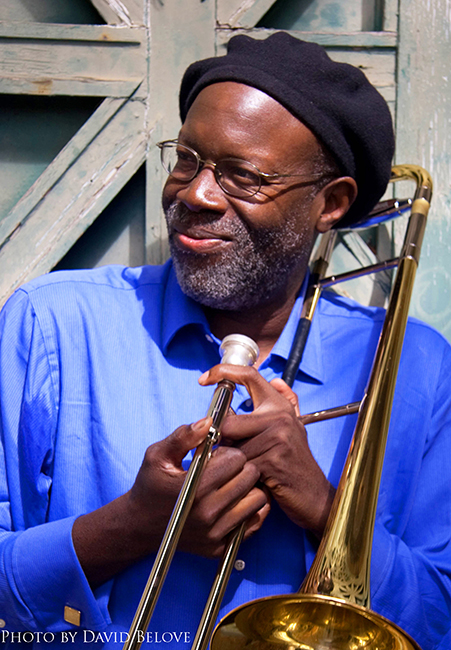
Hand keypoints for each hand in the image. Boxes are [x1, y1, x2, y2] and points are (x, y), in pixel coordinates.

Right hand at [73, 416, 269, 587]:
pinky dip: (249, 510)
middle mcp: (208, 513)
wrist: (139, 525)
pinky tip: (233, 502)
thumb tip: (209, 422)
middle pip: (251, 477)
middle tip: (224, 469)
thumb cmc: (150, 485)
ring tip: (230, 485)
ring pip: (258, 500)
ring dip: (248, 488)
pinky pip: (255, 523)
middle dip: (241, 467)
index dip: (228, 452)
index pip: (236, 459)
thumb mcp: (158, 455)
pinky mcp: (220, 547)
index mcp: (196, 488)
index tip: (216, 457)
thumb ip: (184, 436)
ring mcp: (216, 533)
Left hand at [199, 366, 334, 537]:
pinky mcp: (272, 459)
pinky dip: (239, 475)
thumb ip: (287, 401)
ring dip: (232, 462)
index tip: (203, 378)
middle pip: (228, 422)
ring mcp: (277, 437)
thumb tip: (276, 381)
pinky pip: (239, 464)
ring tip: (246, 468)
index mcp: (279, 405)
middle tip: (233, 454)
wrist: (314, 495)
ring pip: (231, 446)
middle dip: (224, 442)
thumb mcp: (295, 427)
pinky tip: (252, 479)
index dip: (223, 372)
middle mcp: (280, 416)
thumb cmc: (297, 462)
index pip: (249, 375)